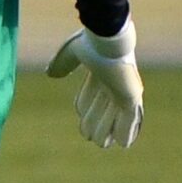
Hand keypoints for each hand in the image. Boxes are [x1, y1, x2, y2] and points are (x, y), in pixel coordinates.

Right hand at [46, 19, 142, 148]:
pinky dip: (126, 132)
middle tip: (92, 138)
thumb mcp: (70, 52)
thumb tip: (50, 74)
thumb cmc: (91, 42)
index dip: (85, 107)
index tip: (82, 118)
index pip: (91, 94)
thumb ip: (62, 63)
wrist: (108, 38)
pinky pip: (128, 120)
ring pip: (113, 117)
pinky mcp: (131, 96)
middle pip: (102, 108)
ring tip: (102, 144)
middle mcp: (114, 82)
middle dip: (96, 123)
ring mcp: (123, 90)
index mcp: (101, 70)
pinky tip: (125, 144)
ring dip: (106, 131)